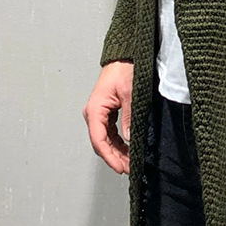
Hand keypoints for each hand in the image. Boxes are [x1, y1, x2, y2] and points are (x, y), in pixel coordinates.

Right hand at [83, 60, 132, 174]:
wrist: (125, 57)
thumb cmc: (125, 70)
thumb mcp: (131, 94)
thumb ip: (129, 117)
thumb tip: (130, 138)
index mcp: (95, 110)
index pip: (99, 140)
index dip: (110, 156)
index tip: (120, 167)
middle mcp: (94, 114)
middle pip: (102, 143)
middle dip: (115, 157)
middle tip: (129, 169)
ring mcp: (100, 114)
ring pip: (106, 139)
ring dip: (118, 152)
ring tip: (130, 163)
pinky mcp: (107, 112)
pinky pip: (111, 132)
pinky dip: (119, 143)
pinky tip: (128, 150)